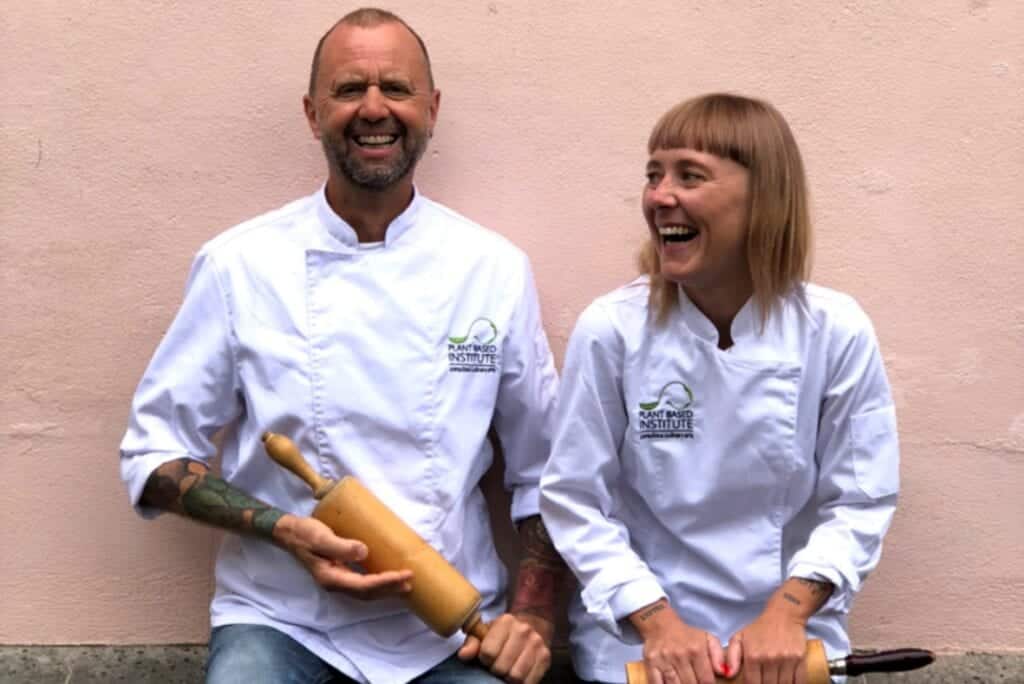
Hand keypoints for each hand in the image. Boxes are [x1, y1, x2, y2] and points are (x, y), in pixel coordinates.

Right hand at [272, 514, 412, 598]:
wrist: (289, 532)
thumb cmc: (305, 533)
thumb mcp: (320, 537)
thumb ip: (340, 546)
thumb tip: (364, 552)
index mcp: (331, 577)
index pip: (363, 586)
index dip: (385, 582)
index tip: (404, 575)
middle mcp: (335, 583)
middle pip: (367, 593)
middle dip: (389, 589)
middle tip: (410, 582)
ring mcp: (337, 579)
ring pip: (365, 591)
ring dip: (385, 588)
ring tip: (404, 584)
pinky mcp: (340, 571)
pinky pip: (362, 582)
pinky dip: (377, 582)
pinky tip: (386, 576)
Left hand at [457, 613, 551, 683]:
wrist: (534, 623)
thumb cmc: (504, 632)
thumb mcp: (486, 632)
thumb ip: (472, 642)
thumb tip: (463, 655)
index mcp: (506, 621)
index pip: (488, 652)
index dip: (484, 659)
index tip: (487, 657)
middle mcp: (524, 631)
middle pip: (501, 667)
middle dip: (496, 670)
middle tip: (497, 666)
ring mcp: (537, 644)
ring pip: (516, 676)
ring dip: (508, 678)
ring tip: (507, 670)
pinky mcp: (546, 658)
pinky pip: (529, 682)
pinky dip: (521, 683)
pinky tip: (518, 674)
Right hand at [631, 600, 724, 683]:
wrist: (661, 625)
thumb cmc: (687, 636)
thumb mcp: (707, 639)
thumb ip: (719, 655)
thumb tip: (724, 672)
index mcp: (696, 649)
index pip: (706, 680)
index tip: (705, 683)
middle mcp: (680, 654)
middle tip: (694, 682)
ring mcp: (664, 659)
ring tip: (684, 682)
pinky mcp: (651, 662)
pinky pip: (657, 682)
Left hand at [725, 608, 806, 683]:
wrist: (783, 615)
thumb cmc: (759, 628)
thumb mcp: (739, 637)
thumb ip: (731, 656)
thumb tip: (727, 674)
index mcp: (753, 655)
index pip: (752, 683)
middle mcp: (769, 658)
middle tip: (765, 682)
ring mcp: (786, 659)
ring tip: (775, 682)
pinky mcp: (799, 658)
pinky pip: (799, 680)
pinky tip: (790, 683)